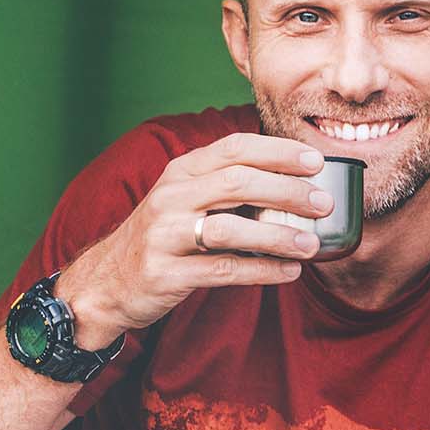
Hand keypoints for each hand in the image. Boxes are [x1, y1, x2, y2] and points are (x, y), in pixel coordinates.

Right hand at [55, 134, 335, 343]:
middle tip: (323, 203)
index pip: (234, 148)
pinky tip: (289, 273)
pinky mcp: (166, 272)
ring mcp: (165, 234)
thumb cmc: (164, 237)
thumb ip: (228, 187)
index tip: (316, 161)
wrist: (107, 281)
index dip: (278, 152)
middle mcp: (171, 196)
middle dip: (287, 190)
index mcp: (181, 171)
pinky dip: (262, 271)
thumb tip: (295, 184)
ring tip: (312, 244)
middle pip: (237, 183)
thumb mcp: (186, 199)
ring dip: (278, 236)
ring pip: (231, 228)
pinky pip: (223, 270)